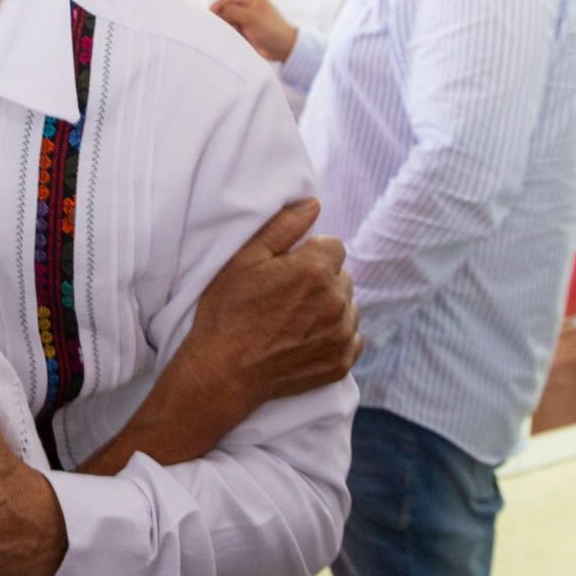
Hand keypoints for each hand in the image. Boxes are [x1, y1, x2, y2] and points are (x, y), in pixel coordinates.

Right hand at [192, 198, 360, 409]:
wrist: (224, 371)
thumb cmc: (227, 311)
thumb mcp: (244, 259)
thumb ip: (283, 227)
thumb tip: (313, 204)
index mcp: (315, 269)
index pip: (334, 246)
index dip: (309, 255)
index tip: (286, 271)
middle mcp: (336, 300)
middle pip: (342, 276)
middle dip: (321, 280)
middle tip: (286, 296)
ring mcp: (342, 333)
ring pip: (348, 307)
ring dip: (329, 308)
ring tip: (293, 320)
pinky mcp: (342, 361)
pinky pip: (352, 338)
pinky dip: (334, 337)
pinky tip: (304, 340)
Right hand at [212, 0, 297, 61]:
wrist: (283, 47)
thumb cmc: (271, 29)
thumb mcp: (250, 17)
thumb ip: (232, 11)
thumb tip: (217, 12)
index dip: (216, 7)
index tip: (208, 17)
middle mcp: (246, 4)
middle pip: (225, 8)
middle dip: (220, 18)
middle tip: (215, 27)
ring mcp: (245, 17)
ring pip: (226, 20)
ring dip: (224, 27)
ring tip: (226, 33)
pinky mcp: (244, 28)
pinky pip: (231, 29)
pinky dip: (228, 33)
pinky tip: (230, 37)